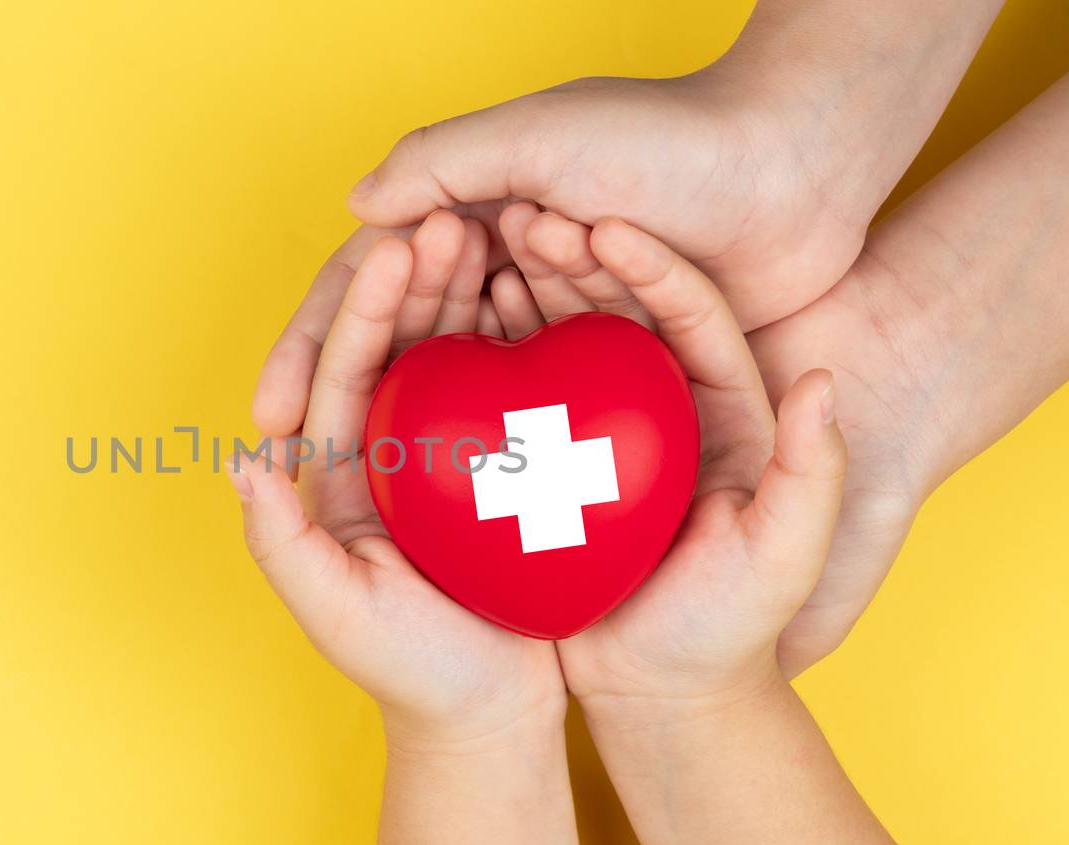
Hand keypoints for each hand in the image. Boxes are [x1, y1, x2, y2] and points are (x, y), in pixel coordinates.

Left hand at [231, 212, 563, 744]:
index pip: (340, 374)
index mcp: (334, 475)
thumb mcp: (338, 615)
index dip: (364, 310)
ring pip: (450, 352)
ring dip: (466, 291)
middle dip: (415, 280)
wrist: (490, 717)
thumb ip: (282, 543)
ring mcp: (444, 454)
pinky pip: (508, 385)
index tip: (396, 249)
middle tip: (450, 220)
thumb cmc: (410, 673)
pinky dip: (521, 335)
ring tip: (498, 232)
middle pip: (394, 345)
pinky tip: (549, 290)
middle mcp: (382, 451)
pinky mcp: (500, 464)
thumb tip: (243, 457)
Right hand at [253, 68, 872, 438]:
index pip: (369, 285)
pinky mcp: (614, 351)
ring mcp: (559, 310)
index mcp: (473, 204)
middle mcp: (505, 260)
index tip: (273, 416)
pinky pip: (546, 399)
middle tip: (306, 473)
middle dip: (352, 403)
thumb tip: (351, 206)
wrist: (795, 168)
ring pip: (472, 378)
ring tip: (379, 485)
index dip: (312, 347)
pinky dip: (510, 432)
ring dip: (430, 421)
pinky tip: (477, 481)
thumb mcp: (540, 134)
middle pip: (407, 342)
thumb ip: (442, 161)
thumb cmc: (668, 138)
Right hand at [503, 217, 849, 705]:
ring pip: (557, 340)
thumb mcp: (787, 557)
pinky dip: (486, 357)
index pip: (685, 311)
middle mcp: (656, 405)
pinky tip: (448, 328)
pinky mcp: (550, 463)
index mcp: (720, 408)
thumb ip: (813, 474)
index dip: (647, 264)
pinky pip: (514, 397)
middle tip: (520, 215)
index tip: (602, 225)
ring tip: (475, 250)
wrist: (667, 699)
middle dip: (568, 257)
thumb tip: (824, 381)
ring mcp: (598, 430)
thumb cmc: (733, 628)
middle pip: (614, 309)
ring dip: (522, 290)